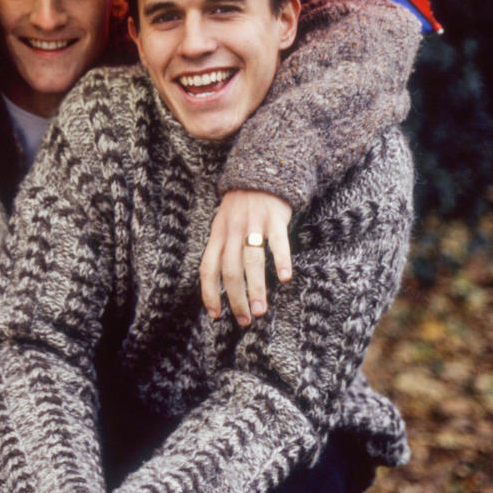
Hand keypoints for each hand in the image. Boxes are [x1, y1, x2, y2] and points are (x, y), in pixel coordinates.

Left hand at [200, 190, 292, 325]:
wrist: (261, 172)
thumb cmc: (241, 205)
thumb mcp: (223, 223)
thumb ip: (222, 248)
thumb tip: (218, 283)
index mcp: (217, 234)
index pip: (207, 267)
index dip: (209, 292)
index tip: (215, 314)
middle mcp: (232, 230)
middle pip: (229, 269)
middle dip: (236, 298)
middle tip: (245, 320)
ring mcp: (253, 223)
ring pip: (252, 260)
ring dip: (256, 288)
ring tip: (261, 310)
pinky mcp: (274, 218)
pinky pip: (278, 242)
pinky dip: (281, 260)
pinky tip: (285, 278)